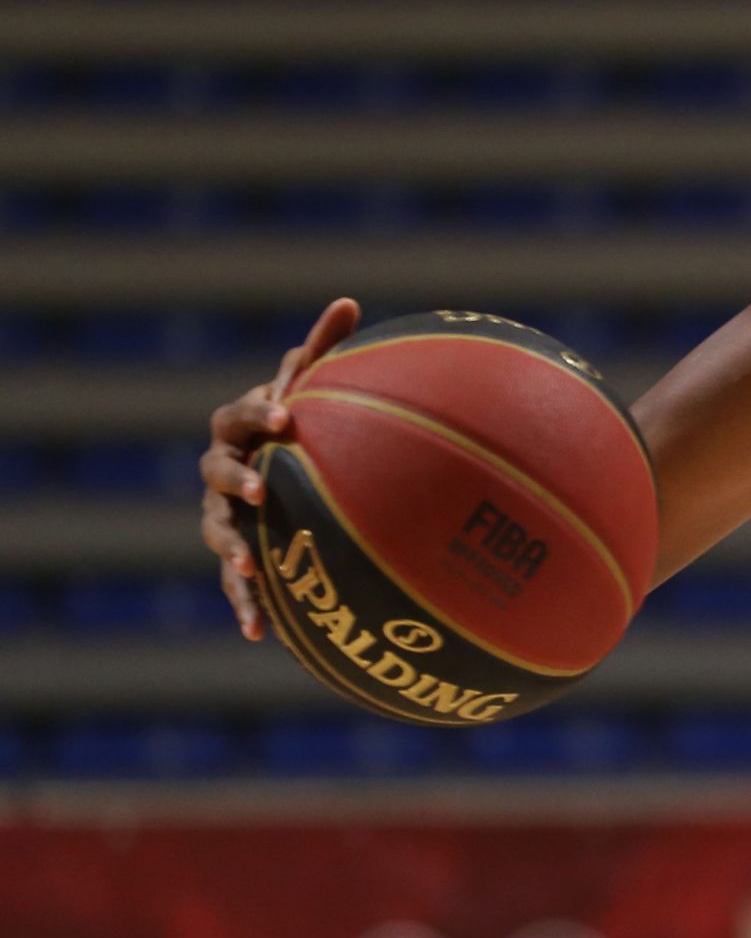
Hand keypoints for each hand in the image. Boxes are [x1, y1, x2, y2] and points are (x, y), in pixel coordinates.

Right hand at [198, 297, 361, 639]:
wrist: (282, 476)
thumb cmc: (300, 427)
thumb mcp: (313, 390)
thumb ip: (323, 350)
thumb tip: (348, 301)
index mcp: (240, 430)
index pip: (238, 416)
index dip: (257, 414)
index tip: (285, 414)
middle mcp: (223, 472)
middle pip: (216, 471)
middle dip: (235, 478)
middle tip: (261, 488)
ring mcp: (225, 516)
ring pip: (217, 531)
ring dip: (229, 548)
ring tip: (246, 567)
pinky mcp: (239, 557)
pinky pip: (237, 585)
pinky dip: (245, 606)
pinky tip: (260, 636)